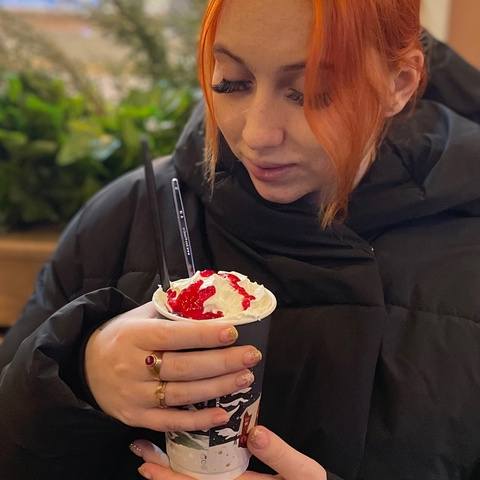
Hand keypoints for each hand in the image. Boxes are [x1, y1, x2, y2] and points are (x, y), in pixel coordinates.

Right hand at [84, 302, 262, 431]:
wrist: (85, 365)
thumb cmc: (122, 335)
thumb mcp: (140, 315)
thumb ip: (171, 311)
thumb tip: (211, 303)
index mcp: (135, 335)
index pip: (175, 335)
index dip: (205, 335)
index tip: (233, 332)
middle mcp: (133, 366)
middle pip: (183, 367)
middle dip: (222, 362)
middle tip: (251, 356)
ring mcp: (134, 395)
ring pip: (181, 394)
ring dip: (217, 388)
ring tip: (245, 379)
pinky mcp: (135, 417)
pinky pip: (169, 422)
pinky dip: (197, 420)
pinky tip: (222, 415)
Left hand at [132, 425, 326, 479]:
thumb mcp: (302, 474)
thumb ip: (281, 456)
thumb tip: (255, 433)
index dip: (172, 478)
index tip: (147, 465)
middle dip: (165, 473)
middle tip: (140, 456)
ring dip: (174, 470)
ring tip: (150, 457)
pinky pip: (212, 476)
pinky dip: (193, 468)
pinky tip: (183, 455)